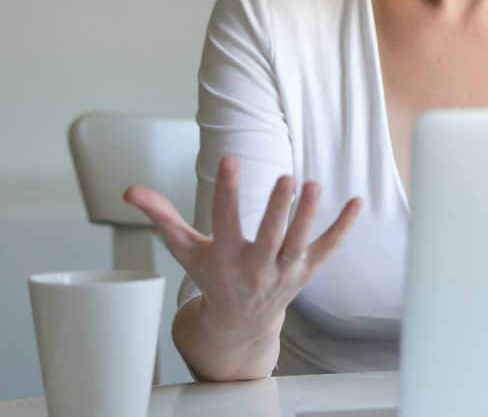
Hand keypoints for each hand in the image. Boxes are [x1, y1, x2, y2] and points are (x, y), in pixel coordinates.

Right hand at [123, 156, 360, 378]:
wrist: (238, 326)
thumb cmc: (212, 279)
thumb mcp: (184, 250)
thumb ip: (161, 217)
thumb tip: (131, 191)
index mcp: (224, 258)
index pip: (225, 221)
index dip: (228, 191)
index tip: (230, 160)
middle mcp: (256, 267)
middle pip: (270, 236)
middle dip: (279, 209)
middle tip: (287, 177)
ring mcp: (284, 271)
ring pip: (299, 243)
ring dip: (309, 215)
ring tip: (314, 184)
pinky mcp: (306, 271)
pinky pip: (328, 248)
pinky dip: (343, 227)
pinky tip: (356, 202)